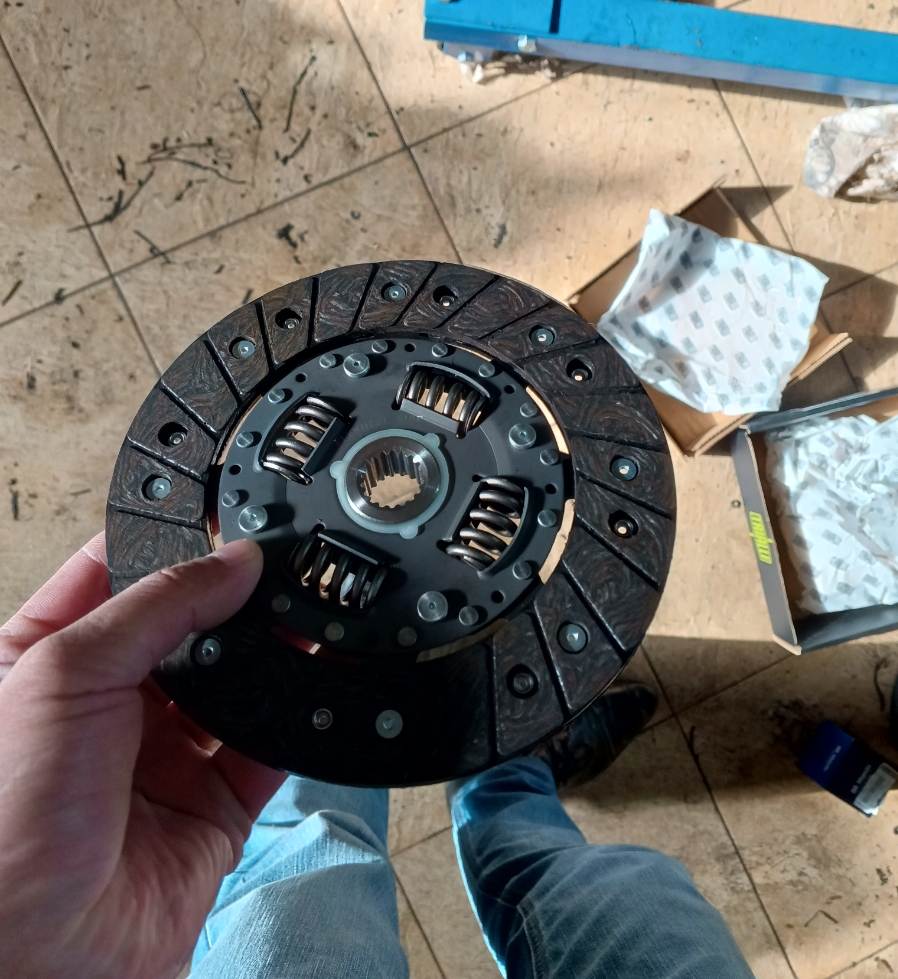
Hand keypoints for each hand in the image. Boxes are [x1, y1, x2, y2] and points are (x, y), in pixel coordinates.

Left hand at [0, 535, 284, 978]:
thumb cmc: (3, 817)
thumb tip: (234, 560)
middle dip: (232, 597)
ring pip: (237, 680)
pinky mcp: (214, 803)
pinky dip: (298, 714)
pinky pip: (270, 745)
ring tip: (304, 616)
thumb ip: (158, 605)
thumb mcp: (64, 671)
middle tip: (276, 566)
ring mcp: (164, 753)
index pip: (119, 575)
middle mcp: (111, 703)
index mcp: (52, 658)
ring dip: (273, 651)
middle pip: (189, 625)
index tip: (221, 514)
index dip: (170, 542)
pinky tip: (314, 681)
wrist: (34, 953)